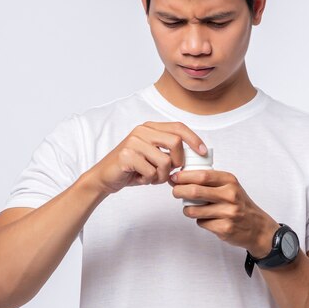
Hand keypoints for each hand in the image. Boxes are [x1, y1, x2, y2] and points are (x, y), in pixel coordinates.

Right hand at [89, 121, 206, 194]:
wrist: (104, 177)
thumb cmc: (132, 168)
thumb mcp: (153, 156)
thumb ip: (170, 152)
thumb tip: (195, 157)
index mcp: (150, 128)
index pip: (178, 127)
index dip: (194, 139)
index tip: (203, 152)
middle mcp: (142, 131)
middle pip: (176, 142)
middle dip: (178, 162)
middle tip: (170, 172)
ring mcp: (134, 142)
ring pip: (165, 161)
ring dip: (162, 176)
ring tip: (151, 177)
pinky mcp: (127, 155)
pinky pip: (151, 172)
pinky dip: (149, 180)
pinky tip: (139, 178)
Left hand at [169, 169, 279, 257]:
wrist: (257, 227)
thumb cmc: (240, 204)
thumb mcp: (230, 186)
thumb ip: (210, 181)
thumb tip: (181, 177)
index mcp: (230, 181)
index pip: (202, 175)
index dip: (184, 176)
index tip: (174, 177)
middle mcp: (230, 195)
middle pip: (195, 191)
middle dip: (179, 191)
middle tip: (175, 192)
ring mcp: (228, 213)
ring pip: (194, 210)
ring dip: (188, 210)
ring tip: (192, 209)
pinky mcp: (224, 228)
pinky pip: (201, 223)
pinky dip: (200, 221)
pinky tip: (209, 219)